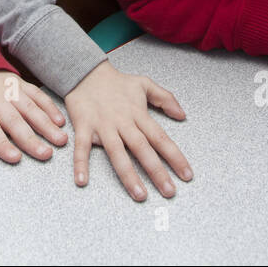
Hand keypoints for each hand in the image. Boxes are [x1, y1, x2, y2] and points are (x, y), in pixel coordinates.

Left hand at [0, 70, 66, 162]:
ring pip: (30, 108)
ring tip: (60, 140)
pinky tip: (60, 121)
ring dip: (46, 124)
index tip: (15, 158)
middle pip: (14, 120)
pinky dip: (50, 107)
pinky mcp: (21, 82)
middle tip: (46, 154)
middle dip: (31, 138)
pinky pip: (37, 94)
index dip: (2, 144)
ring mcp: (10, 88)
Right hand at [63, 61, 191, 200]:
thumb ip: (165, 98)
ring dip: (128, 175)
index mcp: (138, 114)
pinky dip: (80, 164)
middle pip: (142, 149)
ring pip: (117, 153)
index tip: (186, 175)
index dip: (175, 157)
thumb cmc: (116, 82)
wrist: (85, 72)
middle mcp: (122, 122)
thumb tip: (182, 115)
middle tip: (169, 192)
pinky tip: (82, 181)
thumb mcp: (145, 84)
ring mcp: (103, 126)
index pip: (161, 138)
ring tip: (139, 195)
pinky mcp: (84, 127)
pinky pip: (82, 148)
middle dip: (157, 172)